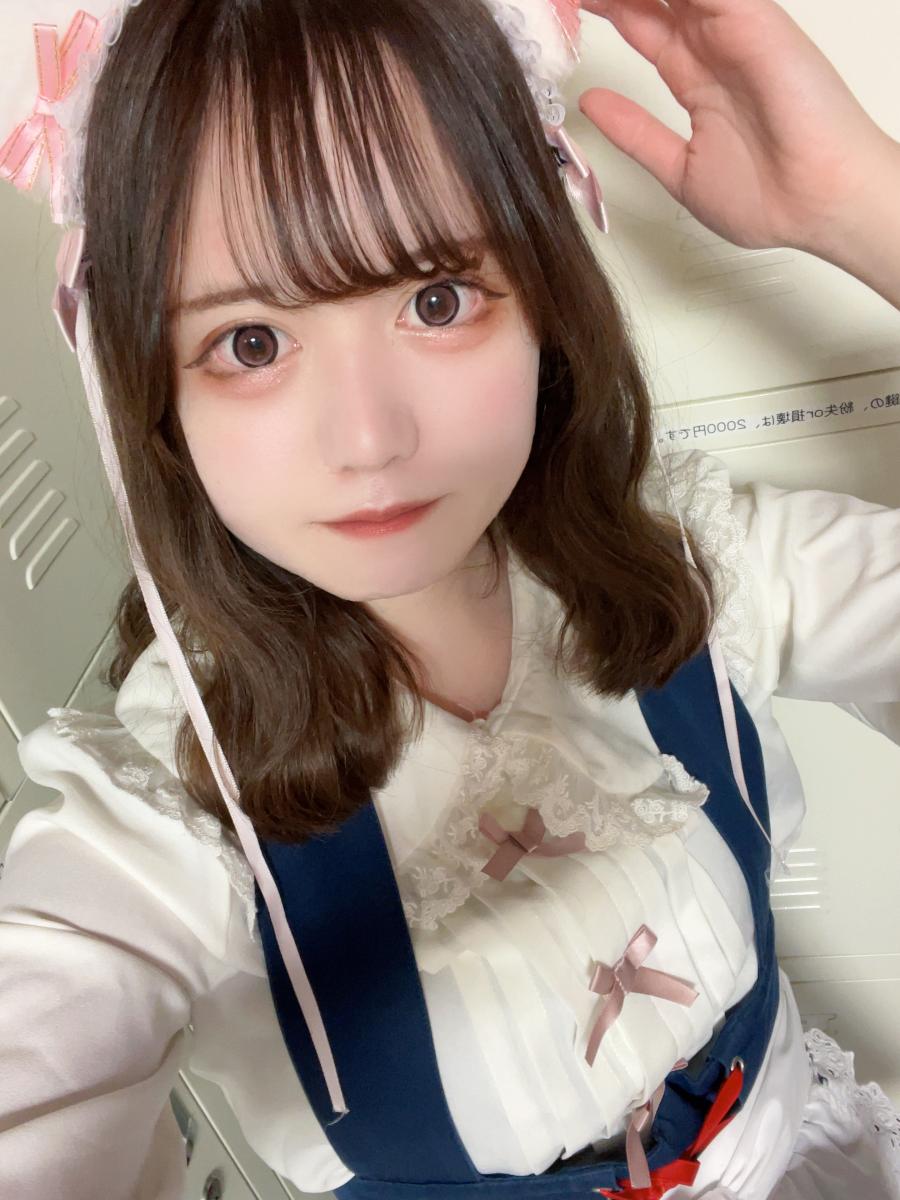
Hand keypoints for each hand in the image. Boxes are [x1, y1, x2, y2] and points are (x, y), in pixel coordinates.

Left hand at [577, 0, 898, 257]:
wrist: (815, 204)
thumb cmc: (766, 198)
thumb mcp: (679, 169)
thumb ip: (636, 133)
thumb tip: (591, 106)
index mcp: (698, 78)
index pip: (644, 28)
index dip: (607, 12)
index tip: (563, 8)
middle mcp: (714, 47)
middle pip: (652, 0)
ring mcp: (733, 28)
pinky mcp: (752, 19)